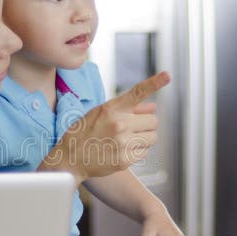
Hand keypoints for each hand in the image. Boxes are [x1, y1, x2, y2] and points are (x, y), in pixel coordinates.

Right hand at [41, 72, 170, 182]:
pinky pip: (144, 153)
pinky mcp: (124, 160)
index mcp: (111, 108)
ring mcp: (122, 143)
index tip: (167, 75)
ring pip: (152, 138)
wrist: (69, 159)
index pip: (137, 92)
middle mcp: (119, 124)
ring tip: (126, 141)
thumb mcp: (100, 114)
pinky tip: (120, 151)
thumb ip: (128, 109)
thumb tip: (154, 106)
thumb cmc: (83, 133)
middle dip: (146, 125)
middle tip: (133, 129)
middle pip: (153, 121)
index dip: (155, 82)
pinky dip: (136, 152)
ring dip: (144, 139)